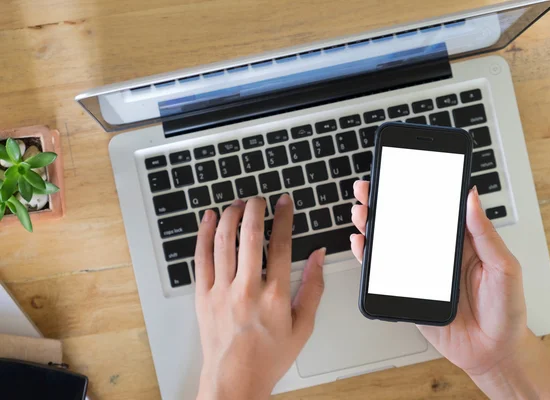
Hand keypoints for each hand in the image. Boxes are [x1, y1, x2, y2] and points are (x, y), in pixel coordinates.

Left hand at [194, 195, 325, 399]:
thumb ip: (314, 288)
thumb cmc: (268, 357)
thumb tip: (319, 257)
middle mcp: (247, 289)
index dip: (284, 217)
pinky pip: (201, 257)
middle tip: (259, 199)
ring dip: (230, 216)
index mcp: (275, 295)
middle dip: (255, 209)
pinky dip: (204, 234)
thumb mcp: (303, 326)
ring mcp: (222, 291)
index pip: (281, 244)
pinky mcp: (203, 296)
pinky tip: (209, 219)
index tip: (284, 203)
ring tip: (237, 204)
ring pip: (223, 241)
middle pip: (250, 236)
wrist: (234, 380)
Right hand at [350, 181, 527, 376]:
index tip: (399, 173)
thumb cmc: (505, 311)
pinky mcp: (407, 291)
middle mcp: (436, 252)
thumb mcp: (504, 267)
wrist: (494, 353)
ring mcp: (419, 271)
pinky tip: (361, 243)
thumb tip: (472, 197)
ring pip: (389, 243)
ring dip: (371, 225)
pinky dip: (368, 256)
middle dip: (382, 203)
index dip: (414, 190)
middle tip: (368, 189)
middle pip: (404, 221)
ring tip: (361, 212)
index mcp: (460, 240)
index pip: (432, 208)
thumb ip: (485, 233)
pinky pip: (383, 272)